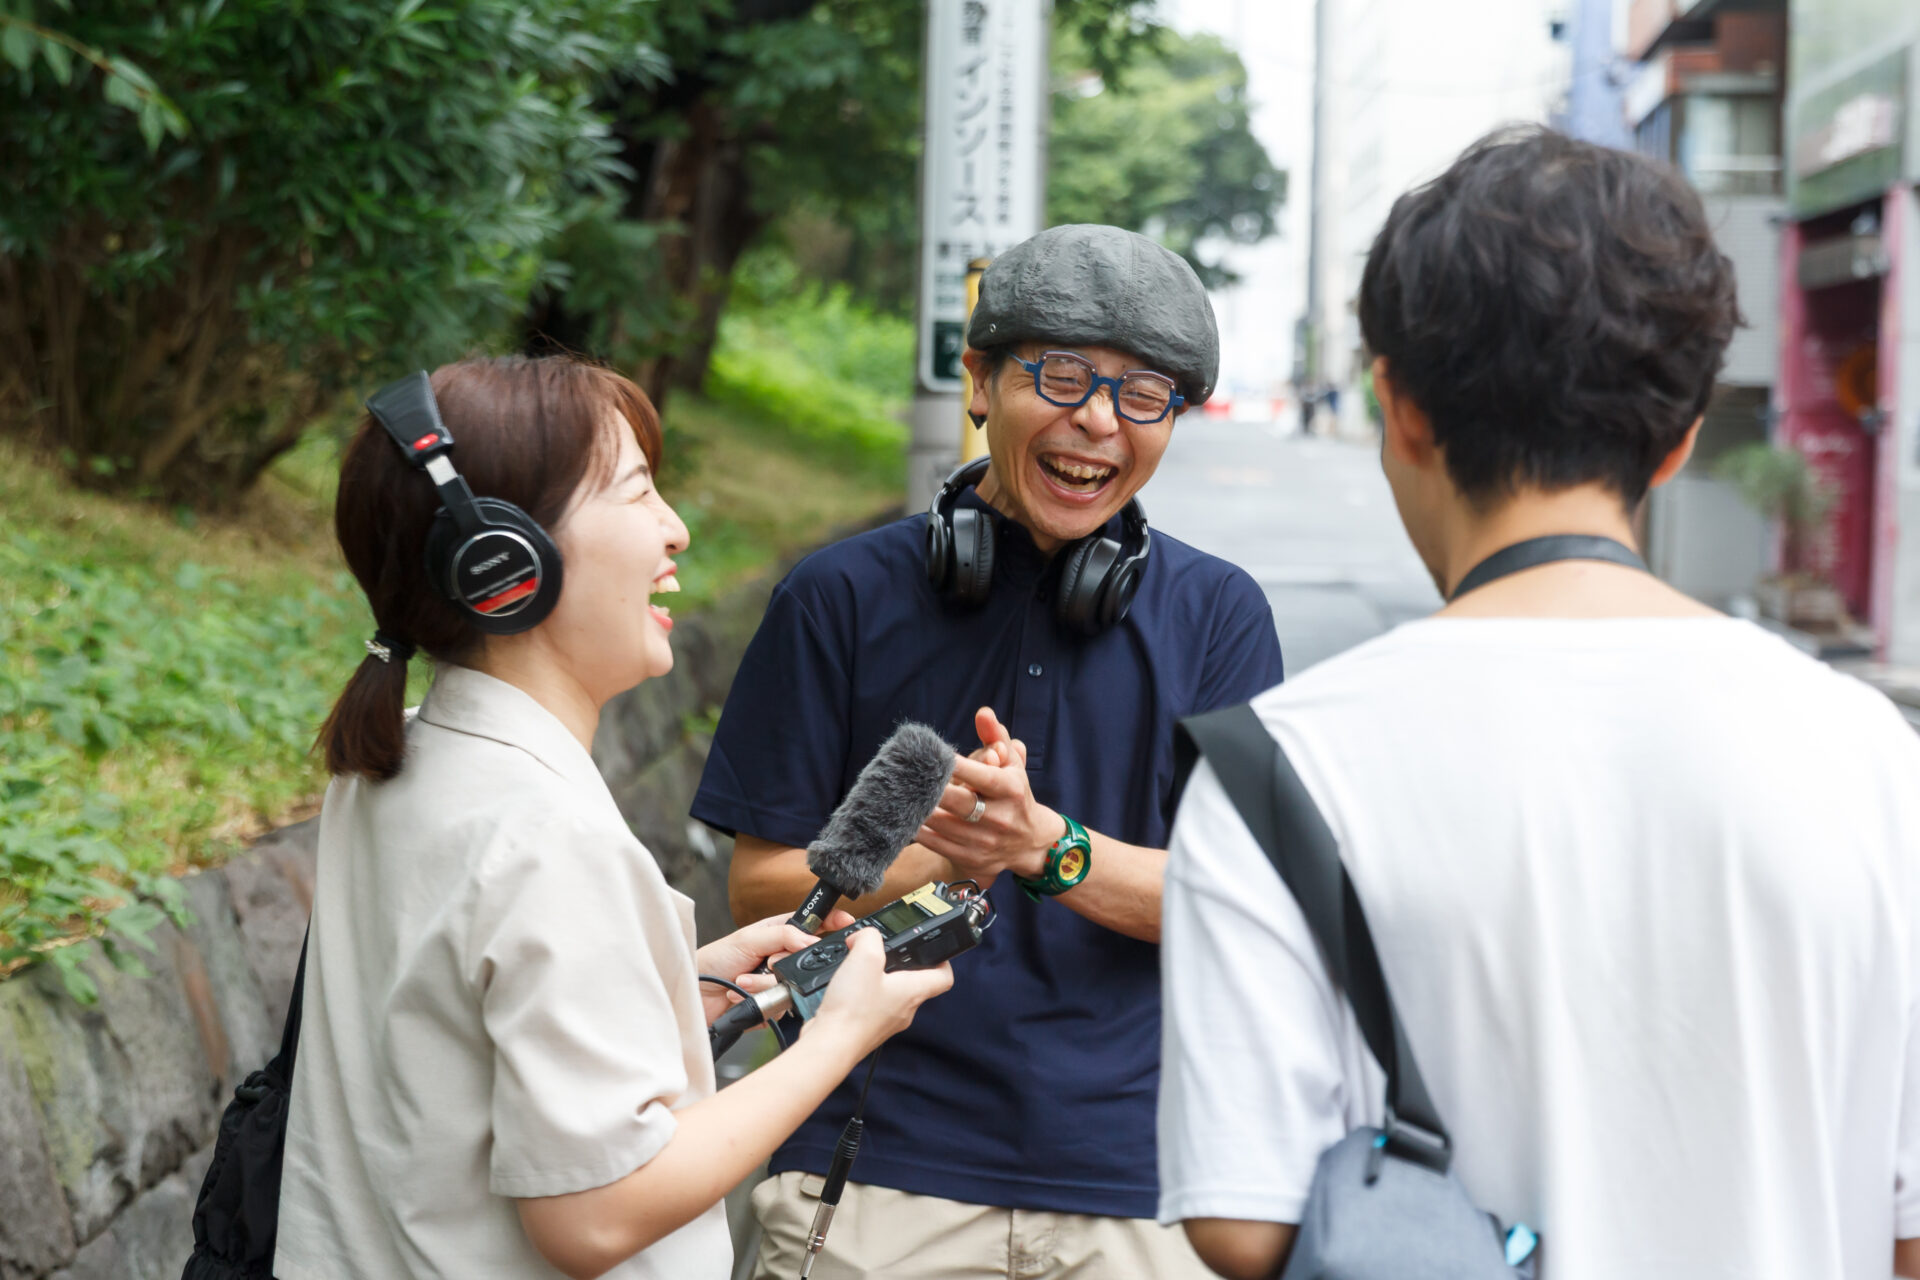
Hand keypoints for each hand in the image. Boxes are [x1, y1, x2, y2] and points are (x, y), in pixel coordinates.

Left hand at [695, 910, 854, 1024]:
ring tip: (743, 980)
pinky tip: (742, 994)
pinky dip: (760, 1000)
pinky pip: (782, 1004)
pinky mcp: (773, 1004)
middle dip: (784, 964)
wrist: (695, 994)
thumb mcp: (748, 939)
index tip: (847, 923)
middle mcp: (781, 956)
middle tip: (767, 962)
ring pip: (793, 984)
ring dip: (764, 984)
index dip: (831, 923)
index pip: (814, 925)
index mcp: (779, 933)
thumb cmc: (714, 960)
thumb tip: (811, 939)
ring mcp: (778, 981)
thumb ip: (783, 936)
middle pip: (806, 960)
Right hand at [804, 929, 952, 1056]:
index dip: (942, 960)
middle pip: (914, 983)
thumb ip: (870, 937)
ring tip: (859, 968)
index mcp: (912, 991)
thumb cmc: (852, 1011)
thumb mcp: (864, 957)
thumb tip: (865, 936)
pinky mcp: (867, 1028)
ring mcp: (885, 1021)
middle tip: (885, 953)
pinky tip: (845, 987)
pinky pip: (870, 1005)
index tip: (931, 948)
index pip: (944, 977)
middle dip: (901, 965)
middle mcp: (904, 1010)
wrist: (830, 1045)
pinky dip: (861, 993)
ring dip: (878, 979)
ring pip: (890, 994)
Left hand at [915, 706, 1059, 886]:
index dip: (958, 766)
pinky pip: (938, 844)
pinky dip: (920, 831)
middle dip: (934, 790)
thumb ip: (996, 736)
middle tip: (910, 777)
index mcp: (1011, 789)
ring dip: (921, 810)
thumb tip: (983, 712)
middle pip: (960, 802)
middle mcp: (1001, 817)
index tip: (936, 755)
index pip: (982, 775)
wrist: (1029, 843)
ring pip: (944, 824)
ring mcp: (986, 841)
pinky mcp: (973, 859)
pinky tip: (907, 817)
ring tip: (900, 795)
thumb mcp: (1012, 765)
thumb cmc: (1014, 794)